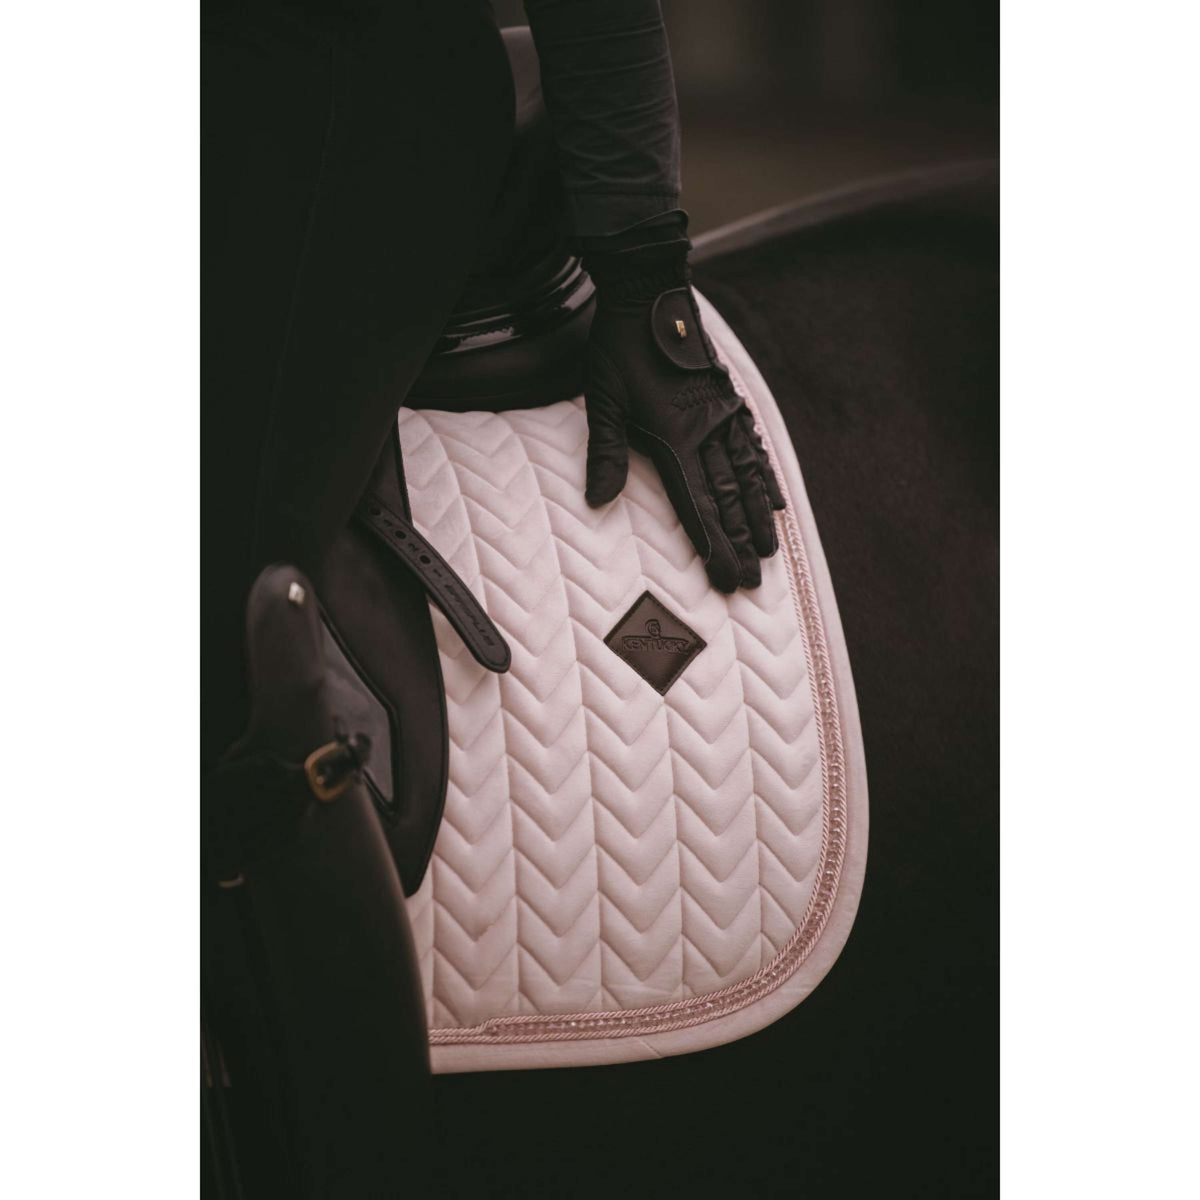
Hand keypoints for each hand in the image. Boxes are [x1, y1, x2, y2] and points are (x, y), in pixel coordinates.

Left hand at [582, 232, 784, 591]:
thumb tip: (597, 501)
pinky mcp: (729, 400)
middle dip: (738, 542)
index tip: (725, 575)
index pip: (695, 502)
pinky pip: (753, 447)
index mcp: (673, 435)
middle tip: (750, 582)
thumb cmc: (619, 347)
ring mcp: (723, 415)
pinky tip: (775, 500)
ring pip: (746, 477)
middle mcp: (707, 430)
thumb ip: (606, 452)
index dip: (712, 543)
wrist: (650, 292)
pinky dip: (765, 478)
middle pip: (726, 498)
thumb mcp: (602, 398)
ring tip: (768, 552)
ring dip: (757, 518)